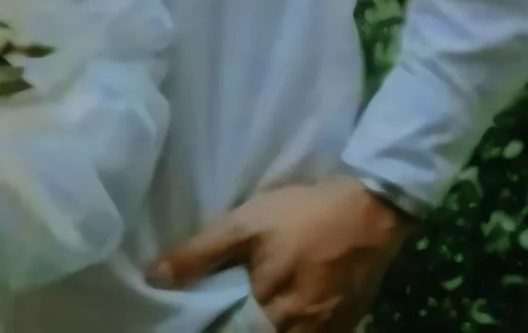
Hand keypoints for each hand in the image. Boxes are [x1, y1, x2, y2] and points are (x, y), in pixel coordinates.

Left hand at [147, 179, 417, 332]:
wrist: (372, 208)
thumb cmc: (304, 214)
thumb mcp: (246, 224)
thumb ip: (201, 253)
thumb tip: (155, 278)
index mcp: (272, 312)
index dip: (216, 327)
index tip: (200, 317)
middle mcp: (301, 330)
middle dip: (244, 327)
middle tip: (230, 308)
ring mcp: (329, 330)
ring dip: (271, 326)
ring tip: (260, 306)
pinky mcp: (349, 323)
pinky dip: (300, 326)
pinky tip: (289, 310)